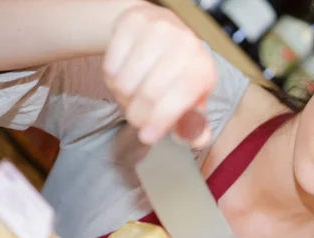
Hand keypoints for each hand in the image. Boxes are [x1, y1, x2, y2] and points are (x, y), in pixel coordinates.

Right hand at [103, 4, 216, 146]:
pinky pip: (111, 64)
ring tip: (131, 93)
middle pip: (150, 93)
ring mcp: (159, 29)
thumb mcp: (191, 98)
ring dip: (123, 96)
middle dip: (138, 115)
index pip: (180, 98)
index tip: (147, 137)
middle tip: (136, 118)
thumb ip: (195, 125)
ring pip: (126, 81)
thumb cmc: (176, 72)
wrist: (159, 29)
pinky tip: (123, 73)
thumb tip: (198, 140)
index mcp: (202, 69)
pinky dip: (111, 78)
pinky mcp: (133, 21)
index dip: (161, 121)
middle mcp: (185, 45)